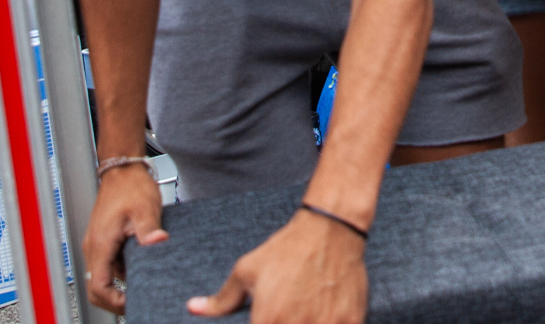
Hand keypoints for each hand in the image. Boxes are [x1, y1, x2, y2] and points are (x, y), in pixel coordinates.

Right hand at [84, 162, 167, 312]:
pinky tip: (142, 267)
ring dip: (121, 285)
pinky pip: (110, 264)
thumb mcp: (145, 208)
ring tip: (145, 285)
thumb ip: (149, 229)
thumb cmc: (131, 186)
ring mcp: (98, 244)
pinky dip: (123, 272)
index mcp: (100, 244)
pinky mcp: (105, 240)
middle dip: (115, 300)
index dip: (114, 301)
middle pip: (97, 287)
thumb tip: (158, 243)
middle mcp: (95, 247)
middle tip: (137, 301)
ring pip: (104, 276)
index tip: (131, 303)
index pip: (98, 286)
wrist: (123, 169)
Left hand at [189, 209, 368, 322]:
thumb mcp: (247, 271)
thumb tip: (193, 308)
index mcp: (266, 321)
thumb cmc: (287, 249)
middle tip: (287, 315)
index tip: (264, 322)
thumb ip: (222, 299)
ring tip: (305, 313)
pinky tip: (324, 314)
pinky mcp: (350, 322)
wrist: (330, 229)